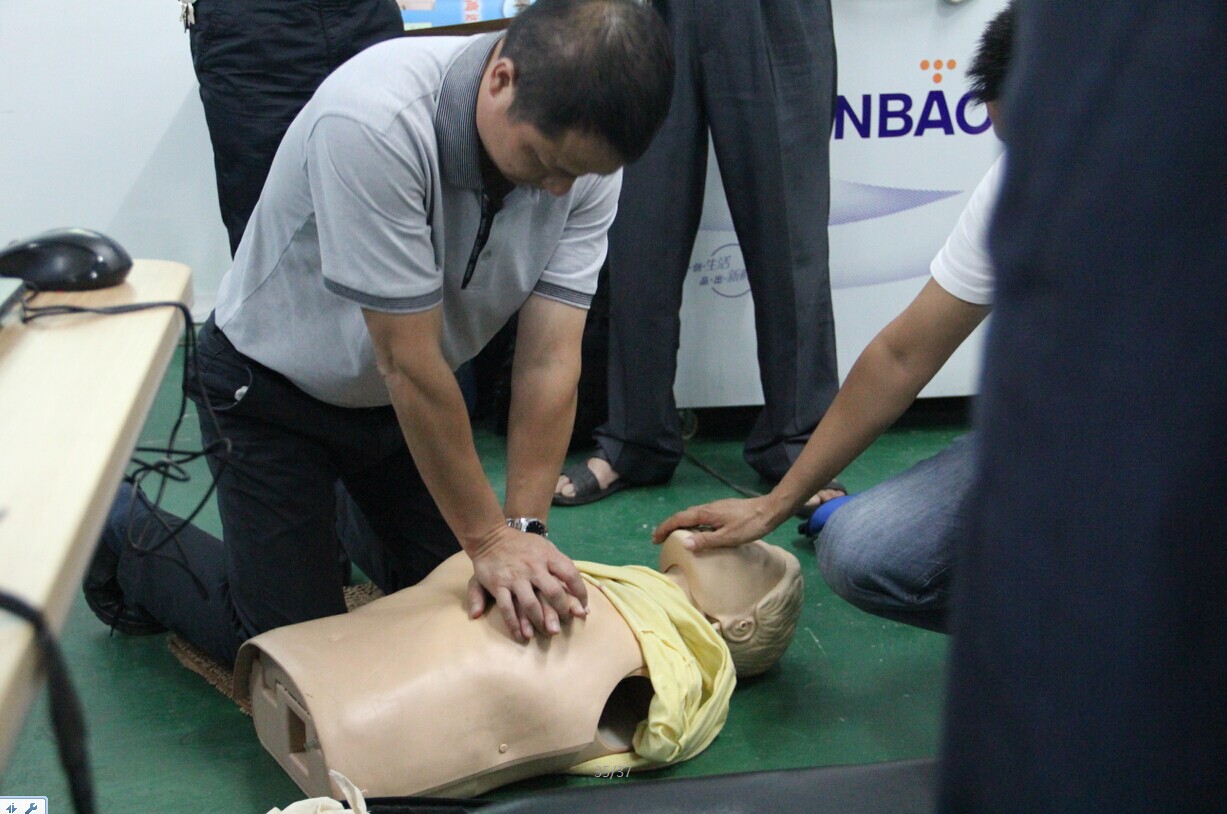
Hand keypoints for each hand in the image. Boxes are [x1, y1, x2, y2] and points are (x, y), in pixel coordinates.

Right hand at [466, 526, 588, 641]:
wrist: (490, 537)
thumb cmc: (523, 545)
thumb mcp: (546, 548)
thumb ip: (562, 566)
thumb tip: (573, 585)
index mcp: (548, 556)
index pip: (571, 575)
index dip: (580, 593)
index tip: (583, 608)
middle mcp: (533, 567)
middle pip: (553, 592)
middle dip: (562, 611)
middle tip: (565, 623)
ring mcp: (515, 577)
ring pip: (531, 604)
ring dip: (540, 622)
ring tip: (547, 632)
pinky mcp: (498, 585)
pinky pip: (508, 608)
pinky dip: (515, 625)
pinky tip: (523, 636)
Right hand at [652, 495, 783, 551]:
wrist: (770, 510)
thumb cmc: (749, 525)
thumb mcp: (728, 537)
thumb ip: (705, 540)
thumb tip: (682, 543)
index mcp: (705, 513)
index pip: (679, 519)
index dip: (665, 528)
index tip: (655, 539)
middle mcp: (707, 507)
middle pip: (683, 515)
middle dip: (670, 526)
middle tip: (660, 540)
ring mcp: (716, 507)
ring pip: (693, 515)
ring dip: (681, 525)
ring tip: (676, 537)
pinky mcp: (723, 509)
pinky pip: (702, 516)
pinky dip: (693, 524)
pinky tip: (699, 532)